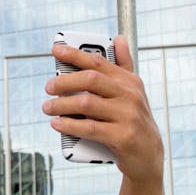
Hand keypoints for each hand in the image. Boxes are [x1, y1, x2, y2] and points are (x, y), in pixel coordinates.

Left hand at [44, 36, 163, 183]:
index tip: (55, 50)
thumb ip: (124, 66)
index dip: (75, 54)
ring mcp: (127, 116)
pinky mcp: (122, 137)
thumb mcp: (133, 92)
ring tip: (47, 107)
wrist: (148, 156)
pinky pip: (90, 128)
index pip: (98, 62)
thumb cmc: (133, 120)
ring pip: (86, 104)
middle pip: (90, 80)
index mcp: (129, 81)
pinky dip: (69, 125)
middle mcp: (130, 96)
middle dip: (64, 81)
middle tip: (48, 87)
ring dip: (61, 105)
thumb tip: (119, 38)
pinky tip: (57, 123)